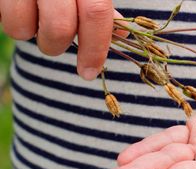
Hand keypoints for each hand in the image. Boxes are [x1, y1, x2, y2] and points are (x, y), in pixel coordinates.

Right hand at [0, 0, 126, 79]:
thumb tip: (121, 35)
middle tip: (56, 42)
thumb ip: (100, 6)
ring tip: (37, 23)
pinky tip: (24, 12)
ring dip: (33, 37)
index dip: (95, 49)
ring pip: (24, 28)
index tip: (89, 72)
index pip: (96, 14)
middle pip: (60, 27)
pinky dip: (16, 26)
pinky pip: (6, 19)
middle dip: (58, 46)